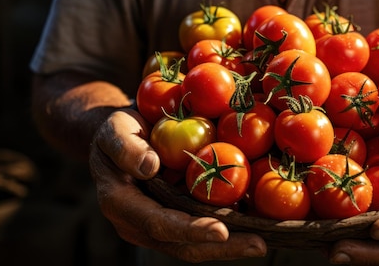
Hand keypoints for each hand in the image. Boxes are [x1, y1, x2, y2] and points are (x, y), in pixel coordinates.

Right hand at [88, 108, 266, 261]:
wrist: (122, 137)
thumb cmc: (117, 130)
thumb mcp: (114, 130)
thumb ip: (126, 147)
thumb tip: (150, 166)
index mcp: (122, 205)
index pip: (158, 223)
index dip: (190, 230)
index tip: (220, 231)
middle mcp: (142, 223)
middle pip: (184, 245)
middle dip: (223, 248)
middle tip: (258, 245)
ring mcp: (162, 223)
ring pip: (198, 242)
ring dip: (232, 244)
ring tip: (264, 240)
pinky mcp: (179, 215)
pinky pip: (205, 224)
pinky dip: (232, 226)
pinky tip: (260, 222)